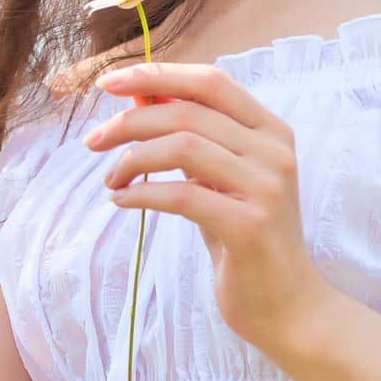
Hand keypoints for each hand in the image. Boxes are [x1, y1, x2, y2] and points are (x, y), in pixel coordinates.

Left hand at [84, 62, 331, 354]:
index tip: (111, 82)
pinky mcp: (249, 225)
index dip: (158, 74)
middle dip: (130, 120)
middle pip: (188, 110)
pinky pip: (182, 195)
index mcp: (270, 130)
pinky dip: (142, 193)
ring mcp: (266, 186)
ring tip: (110, 178)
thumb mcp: (218, 176)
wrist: (286, 306)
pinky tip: (121, 200)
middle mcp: (275, 150)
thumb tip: (140, 94)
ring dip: (132, 158)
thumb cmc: (243, 235)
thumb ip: (190, 135)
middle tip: (94, 140)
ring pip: (182, 145)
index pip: (210, 81)